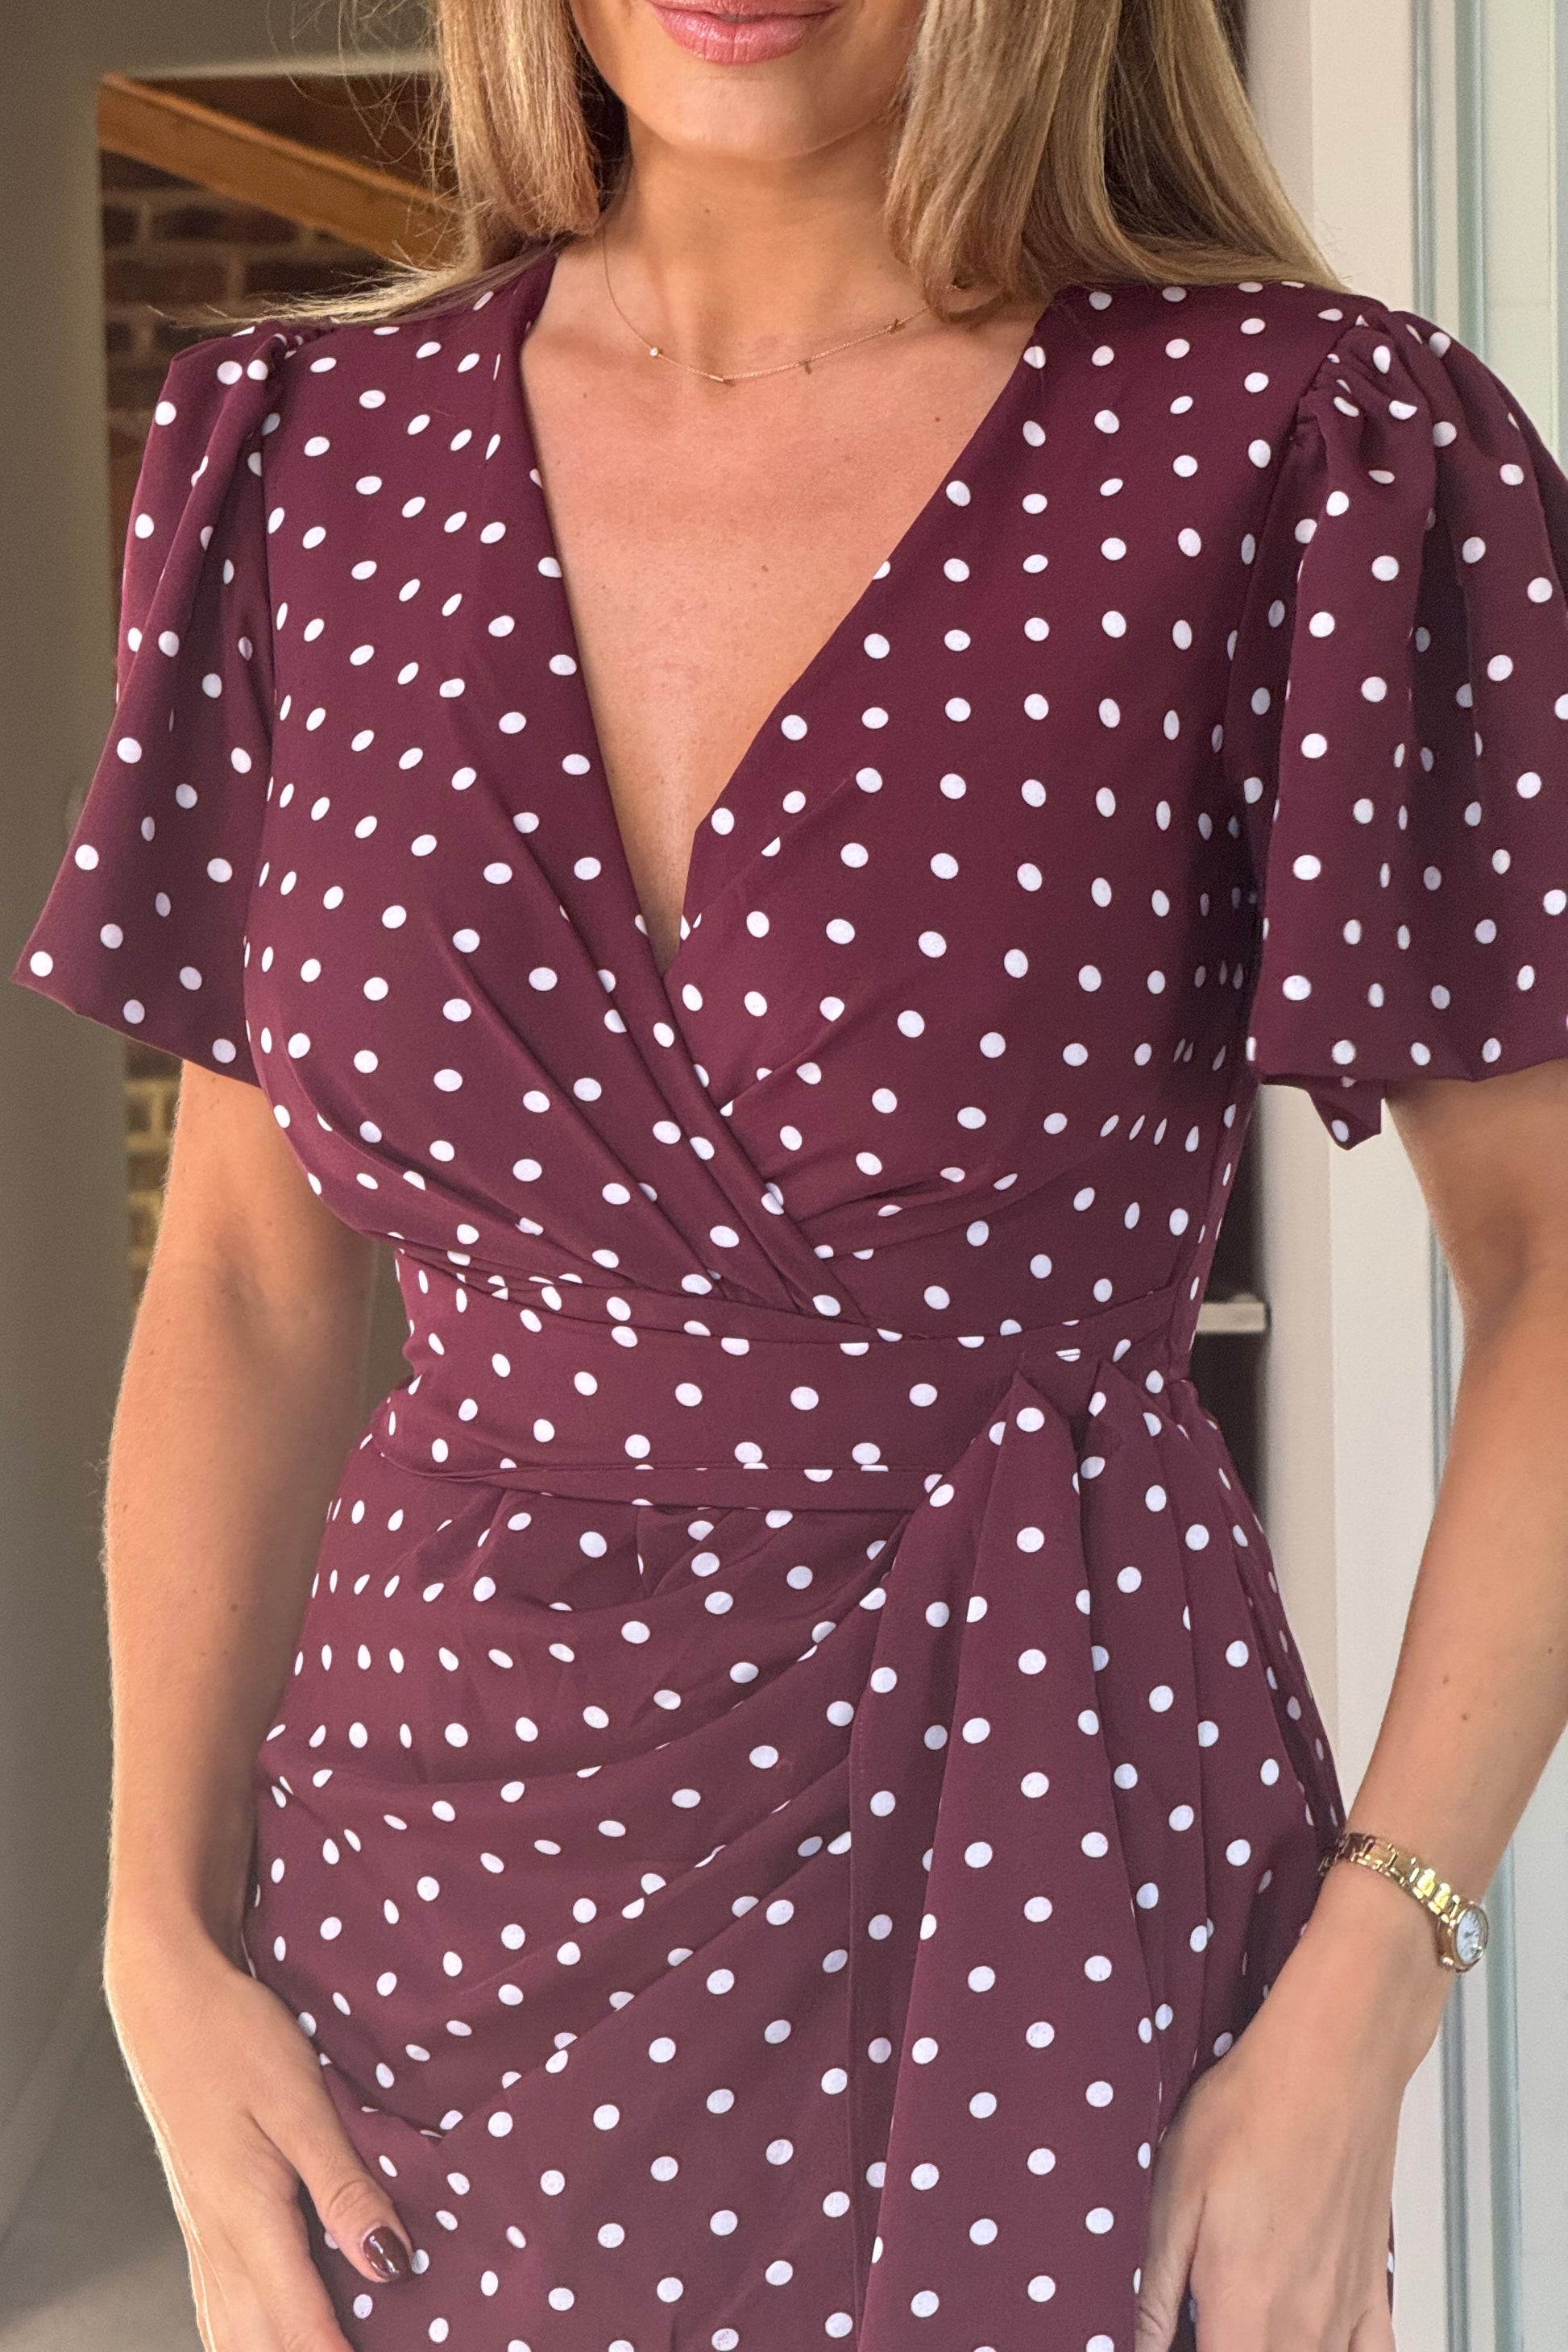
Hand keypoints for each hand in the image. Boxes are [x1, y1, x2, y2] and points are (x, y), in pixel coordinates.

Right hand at [104, 1917, 412, 2350]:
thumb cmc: (233, 2037)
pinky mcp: (200, 2218)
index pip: (300, 2326)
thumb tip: (389, 2262)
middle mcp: (217, 2241)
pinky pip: (220, 2304)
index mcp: (246, 2218)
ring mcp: (202, 2234)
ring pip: (233, 2334)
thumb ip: (344, 2187)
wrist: (167, 1998)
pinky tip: (272, 2332)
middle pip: (261, 2346)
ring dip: (278, 2351)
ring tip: (331, 2346)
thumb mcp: (302, 2103)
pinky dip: (250, 2334)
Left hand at [1133, 1863, 1450, 2349]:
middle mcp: (1302, 2327)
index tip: (1175, 2330)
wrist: (1332, 2061)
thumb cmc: (1249, 2114)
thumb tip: (1141, 2346)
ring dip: (1270, 2347)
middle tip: (1196, 2311)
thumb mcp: (1174, 2195)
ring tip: (1240, 2315)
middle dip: (1223, 2344)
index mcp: (1243, 2311)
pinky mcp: (1373, 2284)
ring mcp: (1345, 2310)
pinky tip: (1309, 2333)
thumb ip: (1158, 2290)